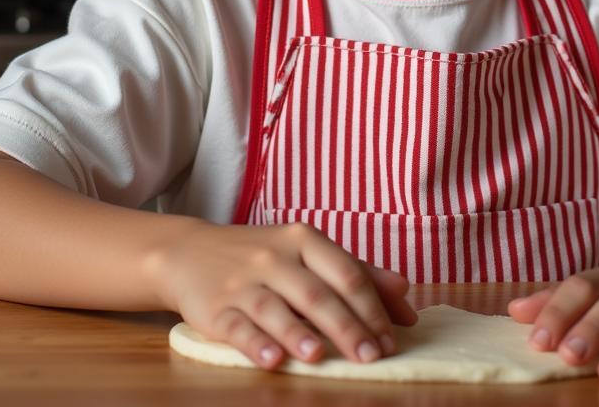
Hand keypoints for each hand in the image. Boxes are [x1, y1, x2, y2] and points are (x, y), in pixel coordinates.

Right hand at [150, 219, 416, 369]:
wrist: (190, 252)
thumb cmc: (263, 256)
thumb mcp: (308, 253)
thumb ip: (358, 273)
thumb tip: (407, 297)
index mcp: (305, 239)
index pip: (347, 273)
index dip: (372, 307)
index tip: (392, 340)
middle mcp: (276, 257)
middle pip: (317, 294)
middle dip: (347, 327)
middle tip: (372, 357)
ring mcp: (245, 281)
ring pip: (276, 308)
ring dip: (300, 333)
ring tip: (321, 357)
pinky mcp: (216, 307)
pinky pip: (238, 326)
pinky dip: (256, 343)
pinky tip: (273, 360)